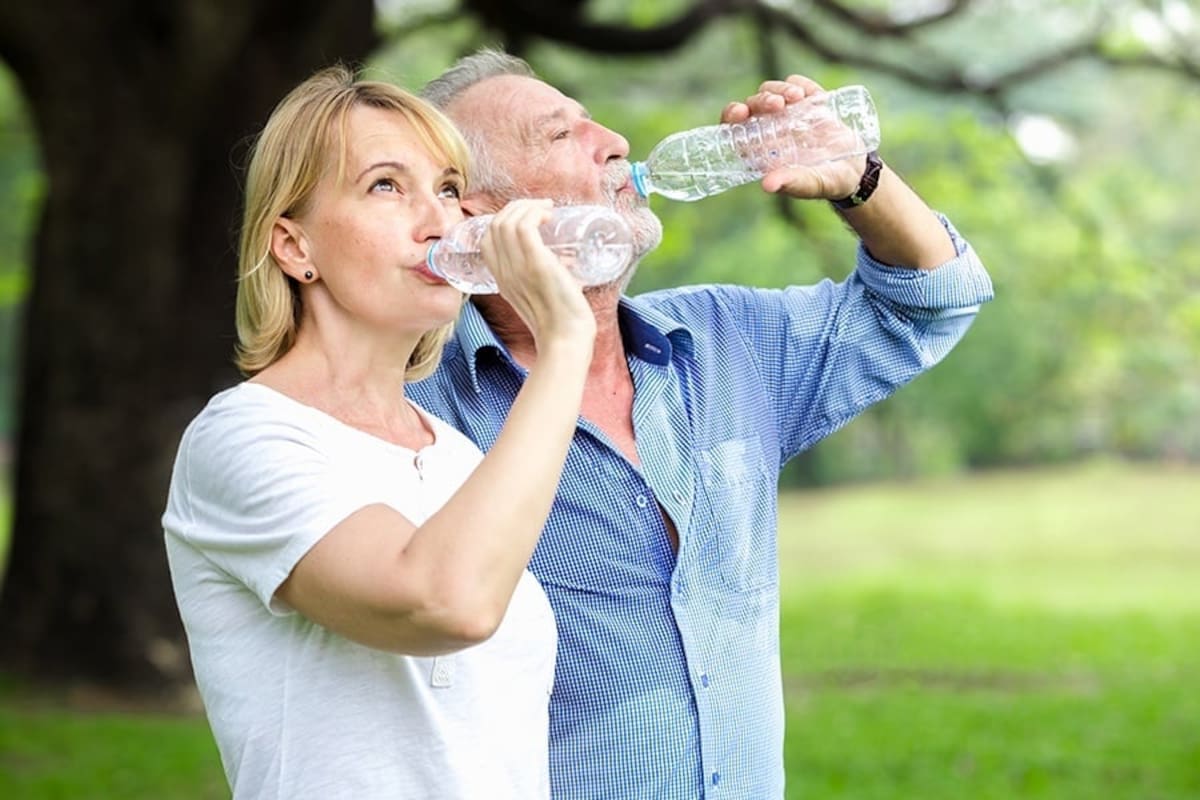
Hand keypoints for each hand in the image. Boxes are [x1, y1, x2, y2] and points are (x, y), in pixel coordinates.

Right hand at [479, 199, 596, 353]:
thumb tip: (567, 260)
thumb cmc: (561, 324)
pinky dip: (535, 213)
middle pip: (495, 225)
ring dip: (527, 207)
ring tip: (546, 210)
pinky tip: (549, 215)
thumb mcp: (543, 296)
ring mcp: (518, 268)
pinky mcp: (536, 265)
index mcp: (502, 280)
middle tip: (540, 209)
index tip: (528, 218)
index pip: (487, 240)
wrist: (566, 341)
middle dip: (516, 207)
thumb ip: (546, 278)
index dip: (503, 221)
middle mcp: (505, 272)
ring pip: (507, 221)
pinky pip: (525, 226)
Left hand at [721, 75, 866, 200]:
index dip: (732, 117)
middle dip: (760, 100)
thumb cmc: (828, 182)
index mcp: (761, 150)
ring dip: (779, 89)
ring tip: (796, 98)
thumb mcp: (811, 184)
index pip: (735, 130)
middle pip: (752, 106)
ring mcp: (788, 114)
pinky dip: (798, 83)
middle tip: (776, 104)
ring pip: (770, 91)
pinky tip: (807, 93)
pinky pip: (796, 83)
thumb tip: (767, 185)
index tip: (741, 112)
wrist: (856, 169)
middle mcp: (770, 130)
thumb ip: (792, 183)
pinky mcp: (808, 102)